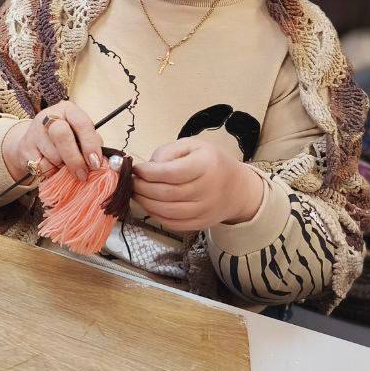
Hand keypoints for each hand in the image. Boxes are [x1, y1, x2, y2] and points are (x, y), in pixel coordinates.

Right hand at [1, 101, 104, 184]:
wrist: (34, 142)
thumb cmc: (65, 139)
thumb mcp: (79, 135)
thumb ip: (92, 144)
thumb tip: (103, 163)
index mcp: (68, 110)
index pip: (81, 123)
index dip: (90, 144)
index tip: (95, 163)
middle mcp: (49, 116)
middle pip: (61, 135)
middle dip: (74, 158)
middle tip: (82, 174)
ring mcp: (34, 130)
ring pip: (52, 155)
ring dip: (62, 167)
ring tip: (63, 165)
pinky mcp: (25, 147)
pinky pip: (41, 166)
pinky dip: (50, 171)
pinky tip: (51, 165)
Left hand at [132, 136, 264, 231]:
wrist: (238, 189)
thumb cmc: (211, 162)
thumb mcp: (193, 146)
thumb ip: (169, 152)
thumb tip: (149, 166)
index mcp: (206, 165)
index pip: (172, 173)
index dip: (149, 172)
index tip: (136, 169)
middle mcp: (207, 190)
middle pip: (167, 193)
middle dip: (142, 188)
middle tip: (132, 182)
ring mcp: (205, 210)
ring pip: (168, 211)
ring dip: (146, 203)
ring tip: (136, 193)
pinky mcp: (201, 224)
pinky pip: (174, 224)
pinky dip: (156, 216)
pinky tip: (149, 205)